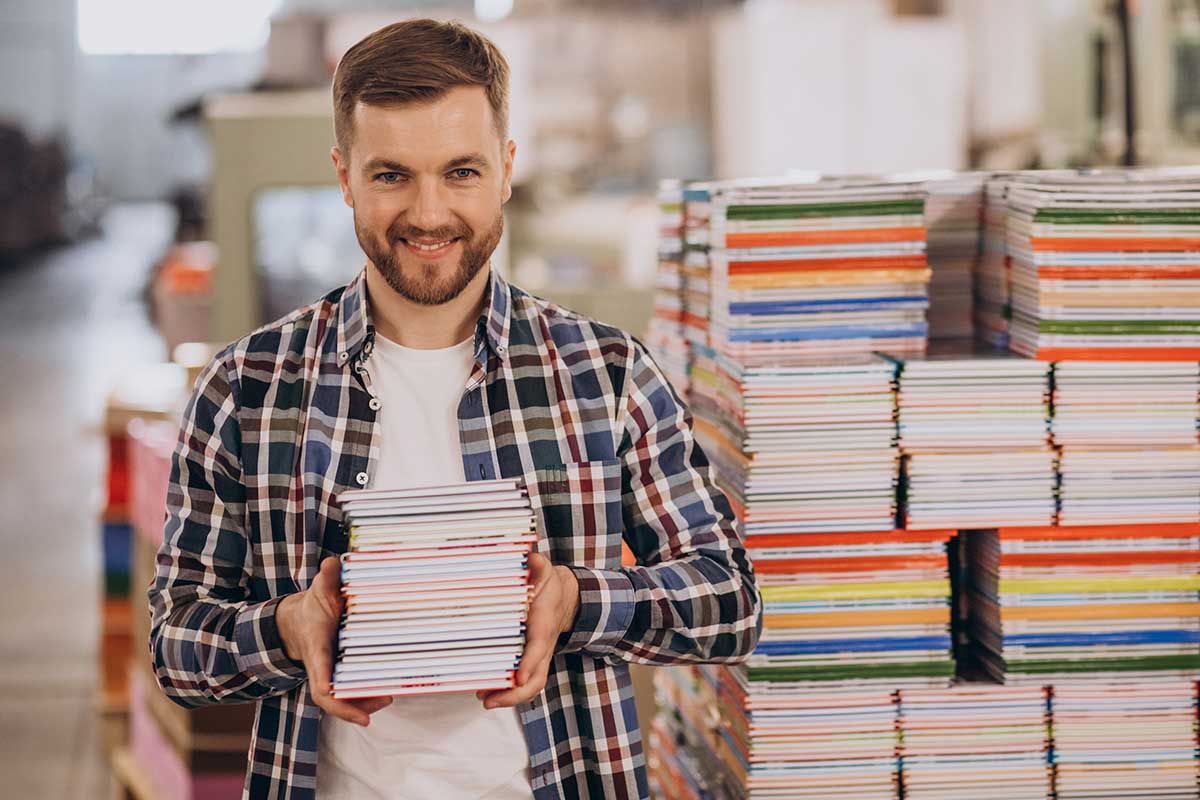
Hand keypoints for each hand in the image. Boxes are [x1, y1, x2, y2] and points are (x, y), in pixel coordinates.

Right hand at [276, 556, 392, 725]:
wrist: (299, 624)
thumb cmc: (312, 609)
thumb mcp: (318, 592)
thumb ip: (326, 580)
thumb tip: (332, 562)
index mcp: (316, 647)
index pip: (317, 667)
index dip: (323, 680)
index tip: (327, 688)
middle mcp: (320, 667)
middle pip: (328, 696)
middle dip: (348, 706)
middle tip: (380, 700)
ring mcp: (329, 676)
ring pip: (339, 700)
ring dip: (361, 705)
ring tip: (386, 698)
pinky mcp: (338, 677)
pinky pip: (348, 695)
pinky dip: (363, 699)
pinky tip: (384, 695)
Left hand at [476, 552, 578, 709]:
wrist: (564, 598)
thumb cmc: (549, 586)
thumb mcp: (545, 570)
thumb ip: (538, 565)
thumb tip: (531, 558)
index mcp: (545, 625)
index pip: (539, 647)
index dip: (530, 663)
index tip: (519, 676)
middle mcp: (543, 646)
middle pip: (536, 679)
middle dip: (515, 693)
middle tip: (490, 698)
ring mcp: (538, 657)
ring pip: (530, 686)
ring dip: (509, 697)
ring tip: (486, 699)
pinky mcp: (530, 661)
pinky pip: (523, 683)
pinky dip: (508, 692)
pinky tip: (487, 691)